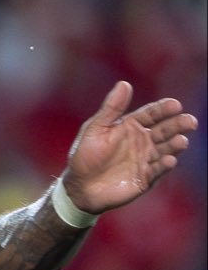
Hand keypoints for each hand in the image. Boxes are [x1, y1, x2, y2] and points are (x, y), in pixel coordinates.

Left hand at [61, 81, 196, 214]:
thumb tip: (124, 83)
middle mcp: (142, 141)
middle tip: (190, 121)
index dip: (163, 109)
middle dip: (178, 125)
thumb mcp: (96, 128)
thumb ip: (112, 108)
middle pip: (164, 130)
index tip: (175, 105)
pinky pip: (157, 170)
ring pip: (165, 150)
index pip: (151, 114)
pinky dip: (164, 166)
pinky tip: (169, 160)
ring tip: (181, 141)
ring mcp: (145, 159)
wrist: (80, 186)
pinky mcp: (145, 178)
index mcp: (130, 126)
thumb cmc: (85, 155)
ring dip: (174, 145)